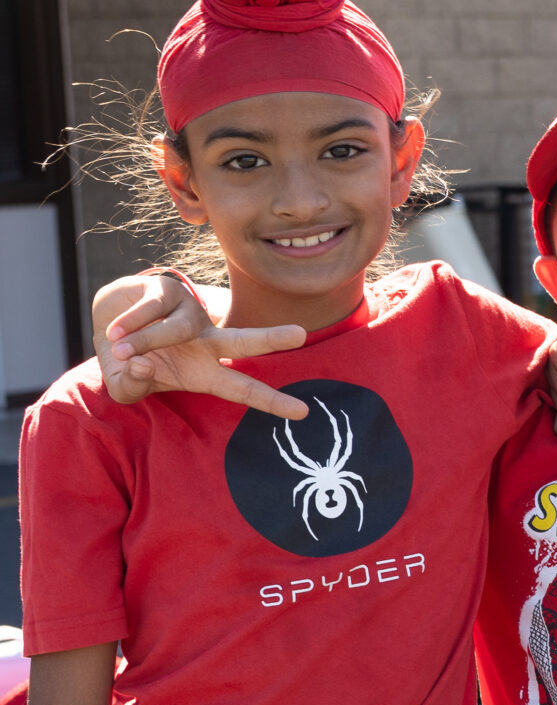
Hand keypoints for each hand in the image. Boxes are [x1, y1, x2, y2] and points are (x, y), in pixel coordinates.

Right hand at [98, 277, 307, 418]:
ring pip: (173, 331)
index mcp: (205, 372)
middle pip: (243, 341)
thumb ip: (131, 386)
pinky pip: (149, 310)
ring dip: (143, 342)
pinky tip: (113, 331)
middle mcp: (207, 342)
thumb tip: (144, 367)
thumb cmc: (127, 361)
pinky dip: (128, 324)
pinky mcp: (168, 290)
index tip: (303, 413)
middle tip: (301, 334)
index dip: (270, 401)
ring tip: (121, 351)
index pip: (243, 389)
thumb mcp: (124, 385)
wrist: (106, 320)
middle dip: (271, 339)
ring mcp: (191, 313)